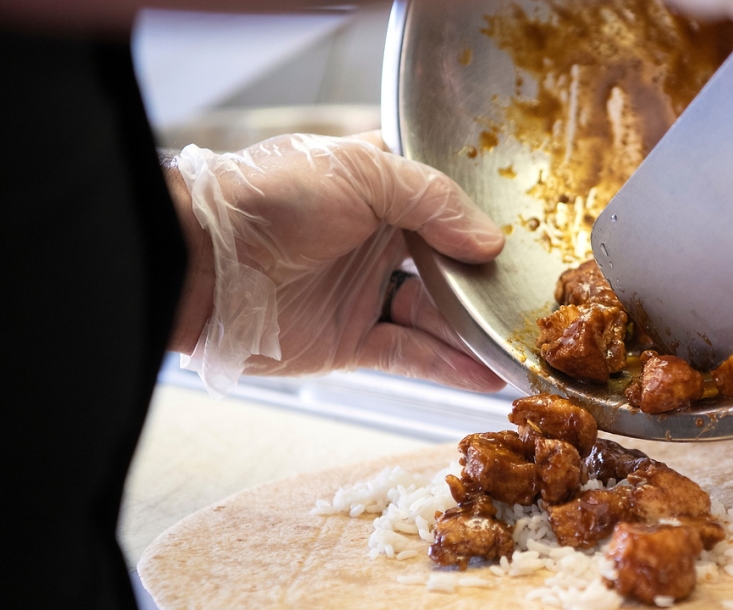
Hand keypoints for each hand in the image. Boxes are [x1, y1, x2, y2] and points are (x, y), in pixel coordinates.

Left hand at [167, 132, 506, 395]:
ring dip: (475, 330)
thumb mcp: (363, 172)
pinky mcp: (351, 342)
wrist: (199, 263)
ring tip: (520, 343)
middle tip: (533, 298)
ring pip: (437, 314)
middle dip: (486, 282)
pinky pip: (412, 355)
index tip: (527, 237)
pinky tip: (487, 371)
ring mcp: (364, 293)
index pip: (445, 201)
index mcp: (377, 186)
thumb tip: (488, 243)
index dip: (482, 220)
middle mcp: (375, 240)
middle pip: (448, 264)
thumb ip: (435, 201)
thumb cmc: (271, 198)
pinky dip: (449, 366)